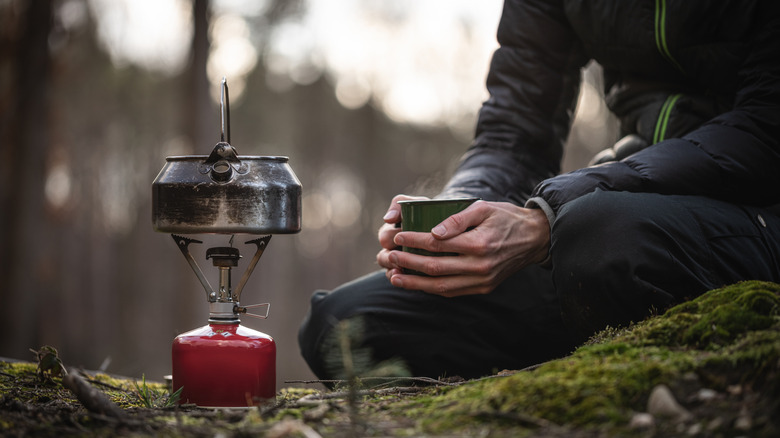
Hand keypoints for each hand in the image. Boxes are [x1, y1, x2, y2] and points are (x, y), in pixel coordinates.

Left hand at [377, 201, 549, 296]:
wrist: (534, 239)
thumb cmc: (505, 218)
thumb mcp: (483, 208)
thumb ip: (457, 219)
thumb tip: (432, 233)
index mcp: (479, 244)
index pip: (438, 244)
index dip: (414, 241)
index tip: (398, 236)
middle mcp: (480, 266)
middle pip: (435, 268)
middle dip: (408, 263)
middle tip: (390, 257)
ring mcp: (482, 280)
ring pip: (441, 286)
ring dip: (414, 284)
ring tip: (394, 277)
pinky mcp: (483, 288)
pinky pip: (452, 292)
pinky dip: (431, 289)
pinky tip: (416, 284)